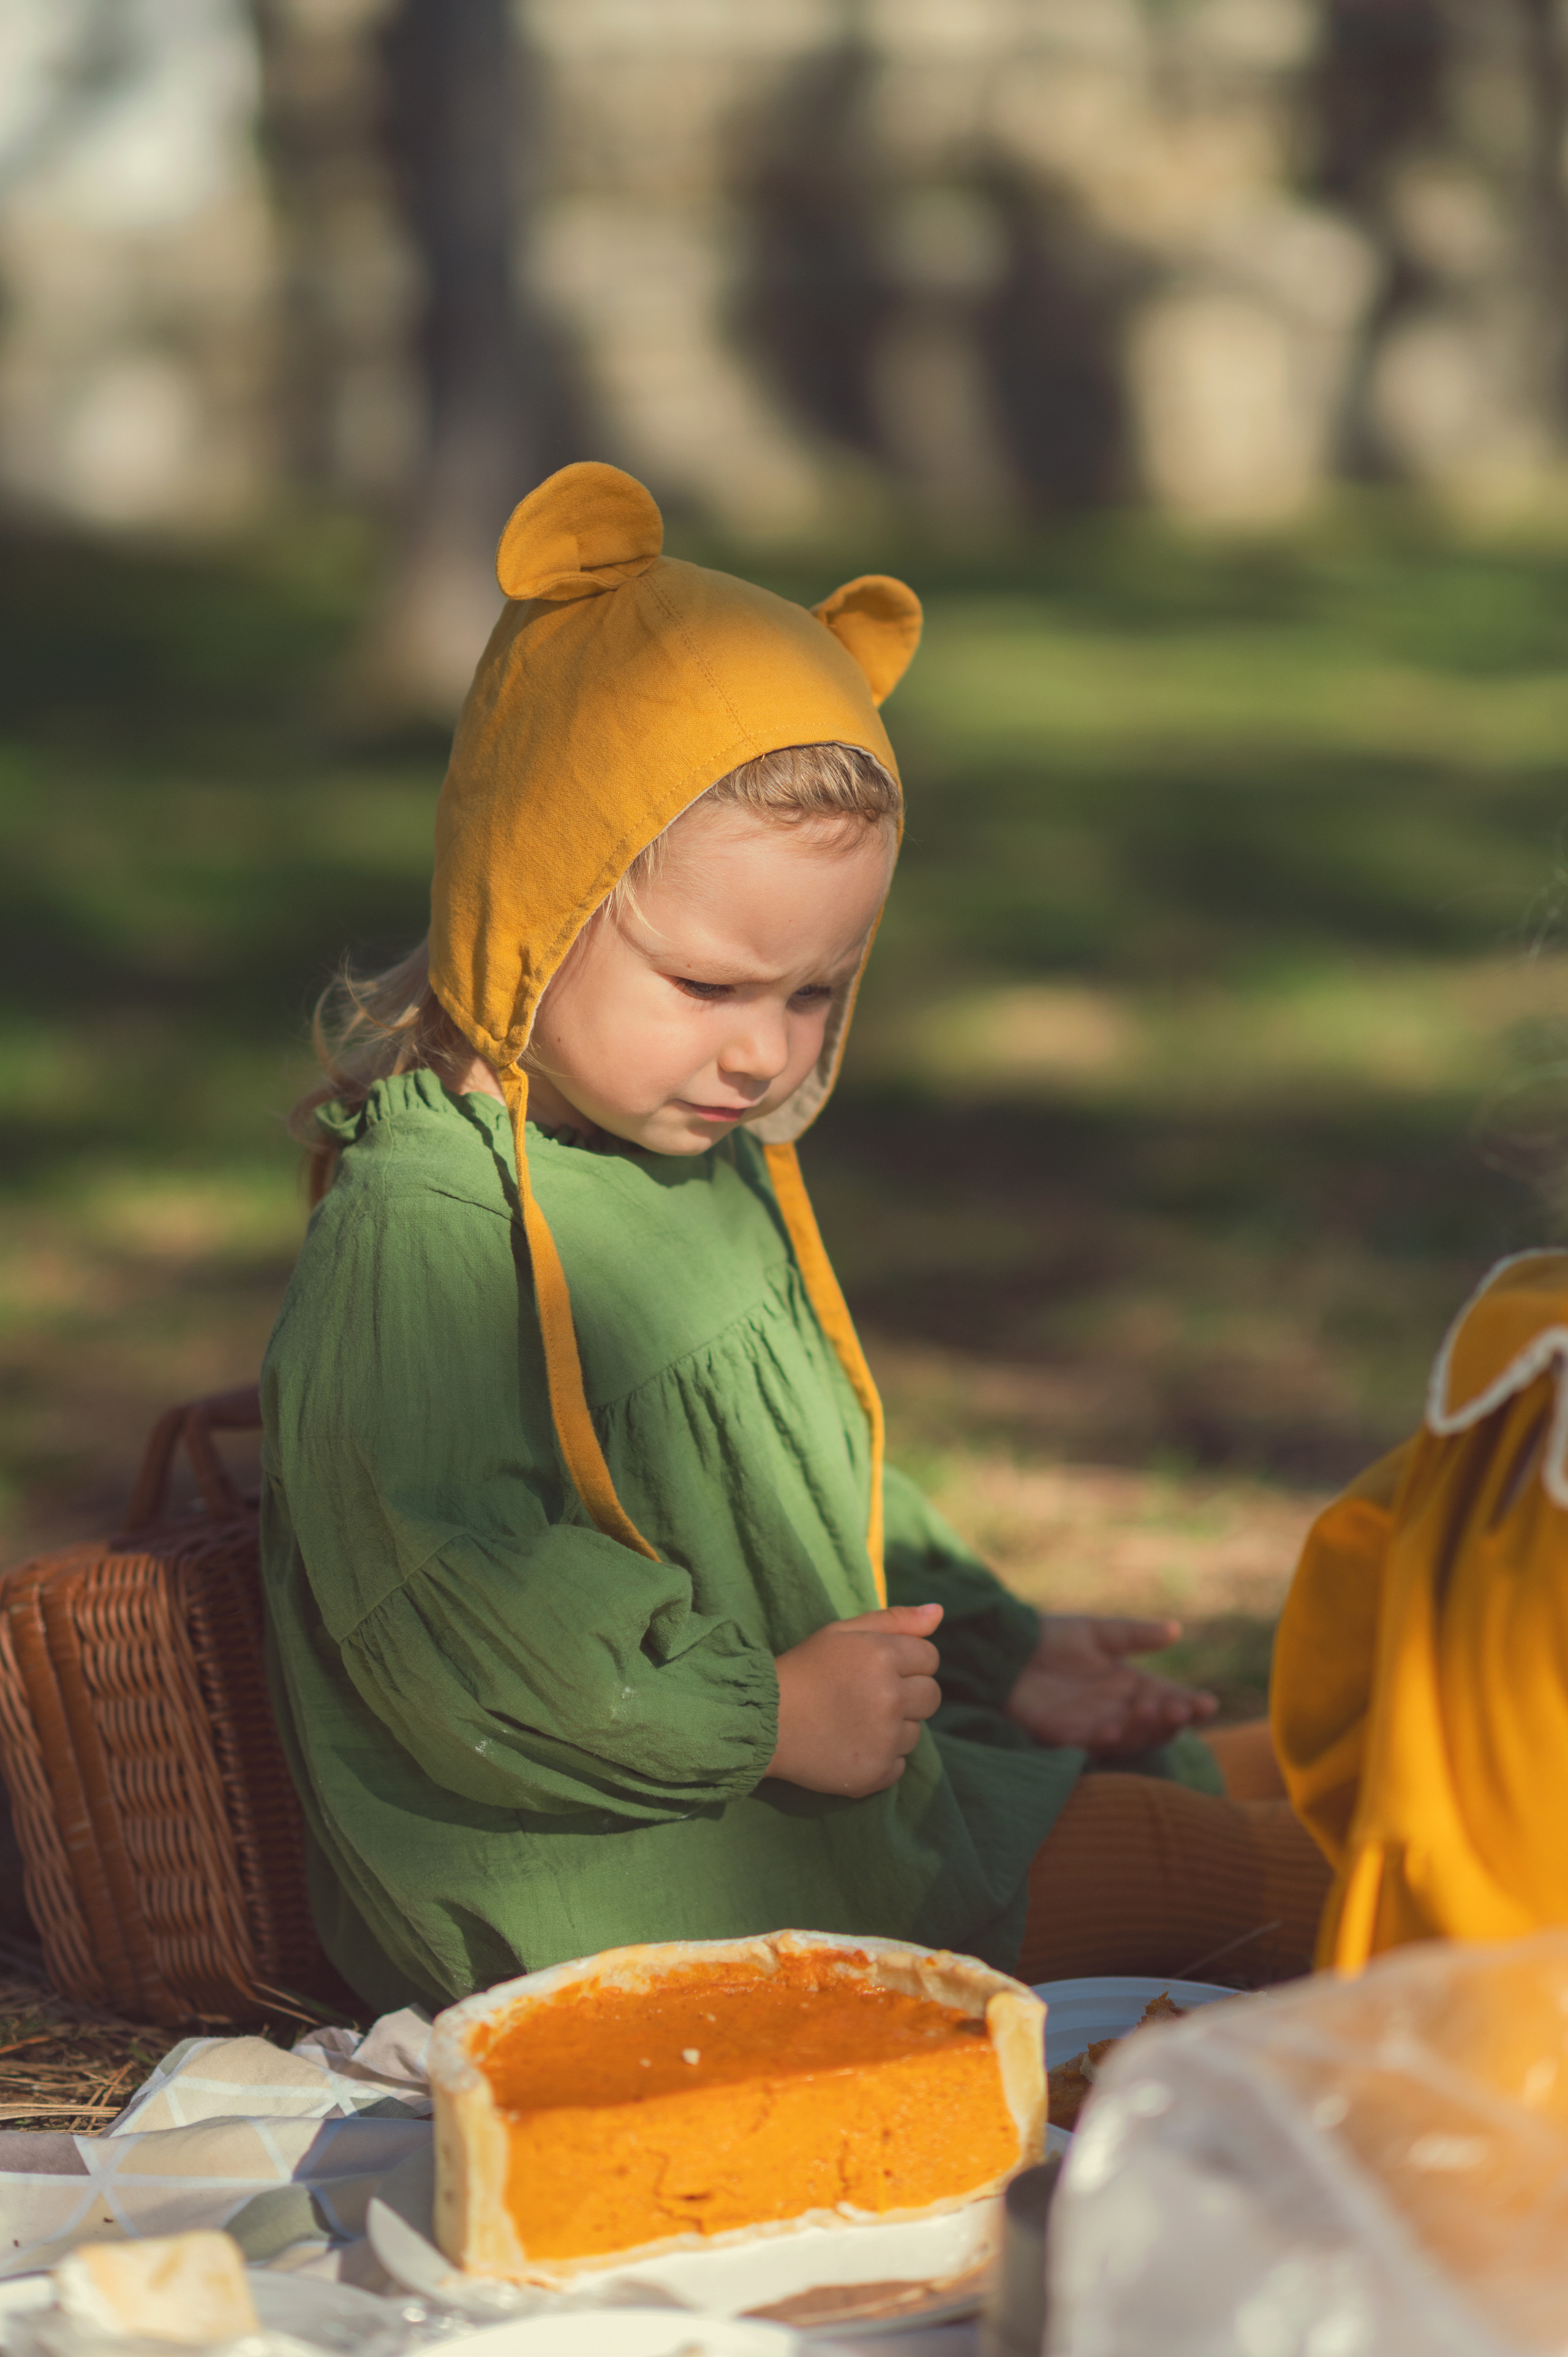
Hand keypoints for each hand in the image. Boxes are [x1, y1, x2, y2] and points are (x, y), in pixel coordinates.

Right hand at [766, 1605, 943, 1797]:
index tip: (876, 1669)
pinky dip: (881, 1757)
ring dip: (894, 1727)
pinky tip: (851, 1745)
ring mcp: (884, 1738)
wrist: (763, 1721)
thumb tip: (939, 1612)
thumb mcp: (842, 1632)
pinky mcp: (876, 1772)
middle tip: (869, 1696)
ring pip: (915, 1732)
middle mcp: (890, 1697)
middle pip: (932, 1696)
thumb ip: (894, 1620)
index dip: (906, 1661)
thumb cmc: (804, 1669)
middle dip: (908, 1694)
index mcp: (883, 1655)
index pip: (930, 1657)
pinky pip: (899, 1765)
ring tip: (854, 1721)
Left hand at [1004, 1614, 1217, 1757]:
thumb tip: (1176, 1630)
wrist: (1006, 1649)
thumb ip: (1134, 1635)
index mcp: (1130, 1685)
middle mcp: (1118, 1710)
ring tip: (1150, 1710)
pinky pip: (1091, 1746)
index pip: (1168, 1698)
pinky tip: (1113, 1729)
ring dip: (1143, 1729)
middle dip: (1171, 1719)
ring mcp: (1094, 1727)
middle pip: (1155, 1725)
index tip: (1208, 1703)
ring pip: (1131, 1739)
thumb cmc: (1051, 1638)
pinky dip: (1104, 1740)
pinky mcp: (1066, 1738)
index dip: (1190, 1704)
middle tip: (1179, 1707)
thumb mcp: (1097, 1632)